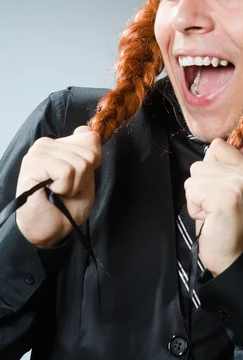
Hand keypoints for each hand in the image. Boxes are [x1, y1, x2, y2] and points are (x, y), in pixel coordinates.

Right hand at [15, 126, 101, 246]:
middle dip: (84, 177)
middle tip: (66, 189)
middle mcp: (46, 144)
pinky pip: (67, 171)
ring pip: (80, 163)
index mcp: (59, 144)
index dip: (92, 163)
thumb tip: (86, 129)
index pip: (91, 138)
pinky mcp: (33, 164)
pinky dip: (65, 187)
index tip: (78, 178)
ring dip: (74, 185)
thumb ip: (87, 152)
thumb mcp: (85, 175)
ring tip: (58, 192)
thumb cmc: (66, 205)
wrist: (50, 230)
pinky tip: (52, 192)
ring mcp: (38, 153)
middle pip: (89, 152)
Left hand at [184, 138, 242, 275]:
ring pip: (194, 175)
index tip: (219, 190)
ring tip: (212, 212)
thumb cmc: (225, 226)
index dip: (210, 169)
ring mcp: (238, 184)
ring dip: (197, 196)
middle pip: (202, 161)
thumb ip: (229, 167)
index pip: (218, 146)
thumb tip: (231, 144)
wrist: (233, 258)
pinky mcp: (225, 196)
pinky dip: (194, 207)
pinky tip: (209, 218)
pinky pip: (191, 190)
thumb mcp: (231, 191)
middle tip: (215, 205)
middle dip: (201, 184)